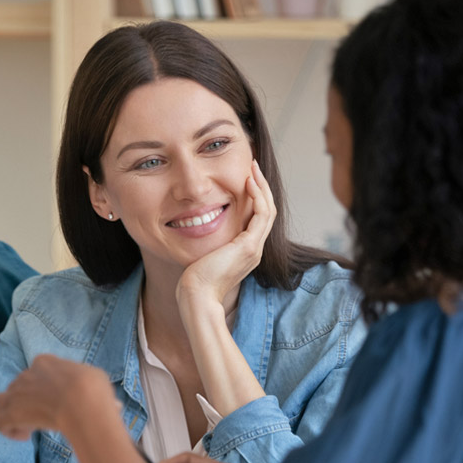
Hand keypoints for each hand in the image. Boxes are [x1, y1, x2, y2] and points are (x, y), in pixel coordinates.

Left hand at [0, 355, 119, 440]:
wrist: (83, 402)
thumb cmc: (94, 389)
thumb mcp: (97, 380)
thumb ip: (94, 389)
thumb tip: (113, 406)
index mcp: (45, 362)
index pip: (36, 370)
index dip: (44, 387)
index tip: (56, 401)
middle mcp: (26, 374)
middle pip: (18, 387)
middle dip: (28, 402)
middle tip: (45, 417)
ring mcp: (16, 394)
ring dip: (9, 413)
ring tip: (26, 425)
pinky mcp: (11, 413)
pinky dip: (9, 430)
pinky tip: (26, 436)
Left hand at [177, 159, 277, 308]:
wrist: (197, 296)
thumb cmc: (194, 281)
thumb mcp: (204, 255)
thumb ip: (209, 242)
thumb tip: (197, 227)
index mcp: (245, 252)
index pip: (257, 219)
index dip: (255, 197)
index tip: (245, 178)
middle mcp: (254, 249)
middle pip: (267, 211)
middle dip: (261, 187)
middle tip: (253, 166)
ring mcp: (254, 248)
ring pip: (268, 210)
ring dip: (262, 187)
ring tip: (253, 168)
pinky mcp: (248, 246)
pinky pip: (261, 214)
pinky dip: (257, 196)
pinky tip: (247, 182)